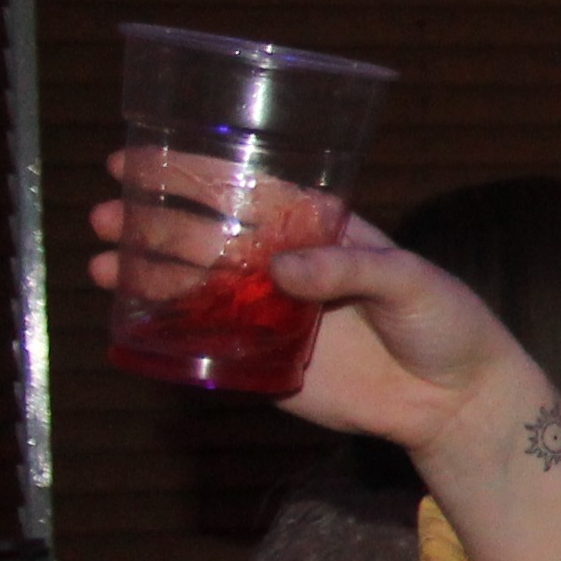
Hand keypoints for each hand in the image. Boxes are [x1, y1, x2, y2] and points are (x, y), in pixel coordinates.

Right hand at [90, 155, 533, 451]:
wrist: (456, 398)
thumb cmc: (446, 321)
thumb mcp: (411, 280)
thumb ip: (349, 269)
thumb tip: (283, 269)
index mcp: (319, 231)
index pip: (247, 192)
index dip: (192, 175)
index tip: (137, 161)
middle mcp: (286, 267)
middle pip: (207, 237)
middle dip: (153, 223)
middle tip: (107, 216)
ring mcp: (272, 315)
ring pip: (197, 288)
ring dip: (147, 274)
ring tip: (103, 265)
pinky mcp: (268, 363)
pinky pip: (209, 344)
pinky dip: (169, 333)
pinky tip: (130, 319)